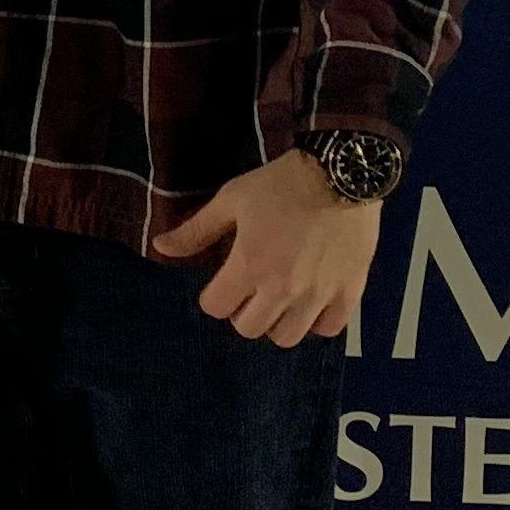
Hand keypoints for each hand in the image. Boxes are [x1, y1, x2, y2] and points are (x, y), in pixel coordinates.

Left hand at [151, 151, 379, 347]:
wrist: (341, 172)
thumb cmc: (280, 184)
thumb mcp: (231, 199)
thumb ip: (196, 230)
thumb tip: (160, 247)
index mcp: (249, 265)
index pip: (216, 308)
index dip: (214, 295)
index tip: (224, 280)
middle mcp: (281, 289)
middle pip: (249, 328)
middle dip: (243, 311)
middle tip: (252, 288)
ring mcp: (318, 294)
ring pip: (287, 337)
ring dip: (278, 321)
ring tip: (281, 298)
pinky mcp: (350, 292)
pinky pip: (328, 329)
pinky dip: (317, 321)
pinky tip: (312, 300)